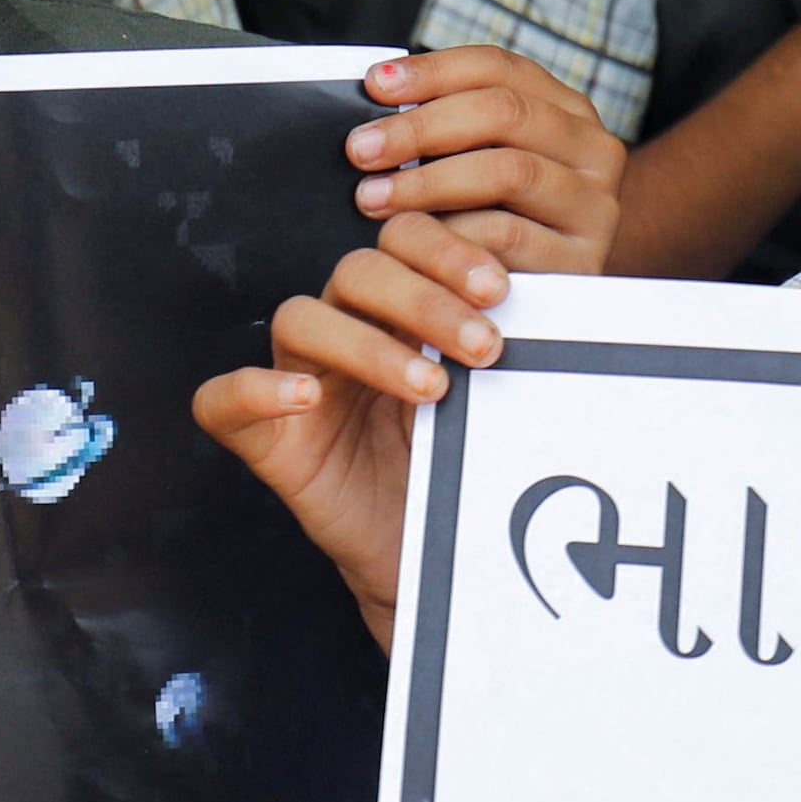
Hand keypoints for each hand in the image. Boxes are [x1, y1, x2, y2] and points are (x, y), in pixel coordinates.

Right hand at [192, 49, 624, 644]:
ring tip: (432, 388)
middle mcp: (344, 330)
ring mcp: (298, 379)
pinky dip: (258, 389)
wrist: (430, 560)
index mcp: (398, 307)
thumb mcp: (497, 401)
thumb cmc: (463, 470)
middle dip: (425, 299)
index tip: (505, 290)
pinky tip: (306, 397)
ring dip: (368, 343)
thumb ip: (510, 348)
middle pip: (358, 271)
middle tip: (485, 342)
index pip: (404, 241)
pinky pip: (223, 399)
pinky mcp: (263, 438)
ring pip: (300, 317)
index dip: (448, 252)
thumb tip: (577, 302)